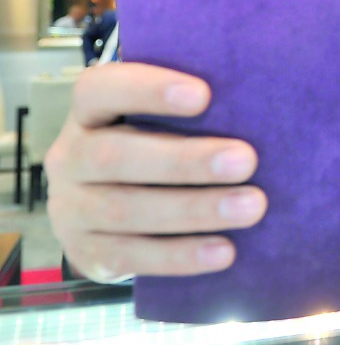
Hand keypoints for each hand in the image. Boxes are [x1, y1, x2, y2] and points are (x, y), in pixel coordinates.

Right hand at [45, 63, 266, 281]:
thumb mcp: (162, 116)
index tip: (204, 95)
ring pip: (125, 210)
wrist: (111, 207)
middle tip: (247, 160)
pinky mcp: (86, 252)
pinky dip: (179, 255)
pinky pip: (129, 256)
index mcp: (89, 112)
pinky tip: (224, 251)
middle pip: (116, 156)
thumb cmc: (156, 142)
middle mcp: (70, 157)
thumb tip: (265, 88)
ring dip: (194, 209)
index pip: (102, 89)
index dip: (148, 90)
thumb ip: (199, 102)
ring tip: (252, 206)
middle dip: (186, 160)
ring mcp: (71, 208)